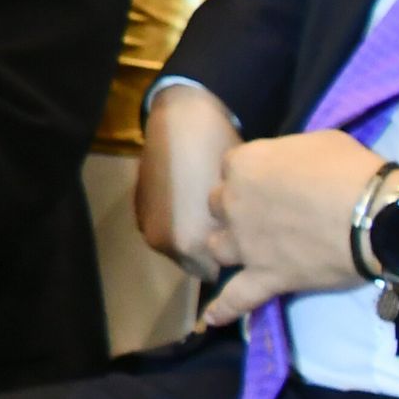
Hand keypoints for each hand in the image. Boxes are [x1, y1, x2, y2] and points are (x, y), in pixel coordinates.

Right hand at [135, 83, 239, 281]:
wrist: (182, 121)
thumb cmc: (223, 156)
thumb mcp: (245, 198)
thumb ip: (243, 234)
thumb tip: (253, 250)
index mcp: (195, 244)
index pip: (229, 277)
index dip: (244, 262)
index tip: (257, 249)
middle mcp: (168, 244)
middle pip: (202, 267)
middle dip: (217, 254)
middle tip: (236, 233)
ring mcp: (150, 228)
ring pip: (183, 250)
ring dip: (197, 238)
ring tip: (212, 215)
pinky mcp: (141, 211)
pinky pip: (167, 231)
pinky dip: (179, 223)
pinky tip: (191, 200)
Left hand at [201, 129, 390, 328]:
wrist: (377, 217)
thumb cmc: (353, 171)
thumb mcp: (318, 143)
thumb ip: (287, 154)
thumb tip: (288, 166)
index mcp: (244, 164)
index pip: (232, 168)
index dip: (252, 178)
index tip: (272, 184)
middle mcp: (234, 203)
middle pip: (220, 207)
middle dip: (238, 209)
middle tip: (266, 215)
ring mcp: (245, 243)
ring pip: (218, 247)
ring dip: (230, 248)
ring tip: (247, 252)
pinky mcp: (265, 277)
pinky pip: (236, 298)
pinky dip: (224, 309)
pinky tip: (211, 319)